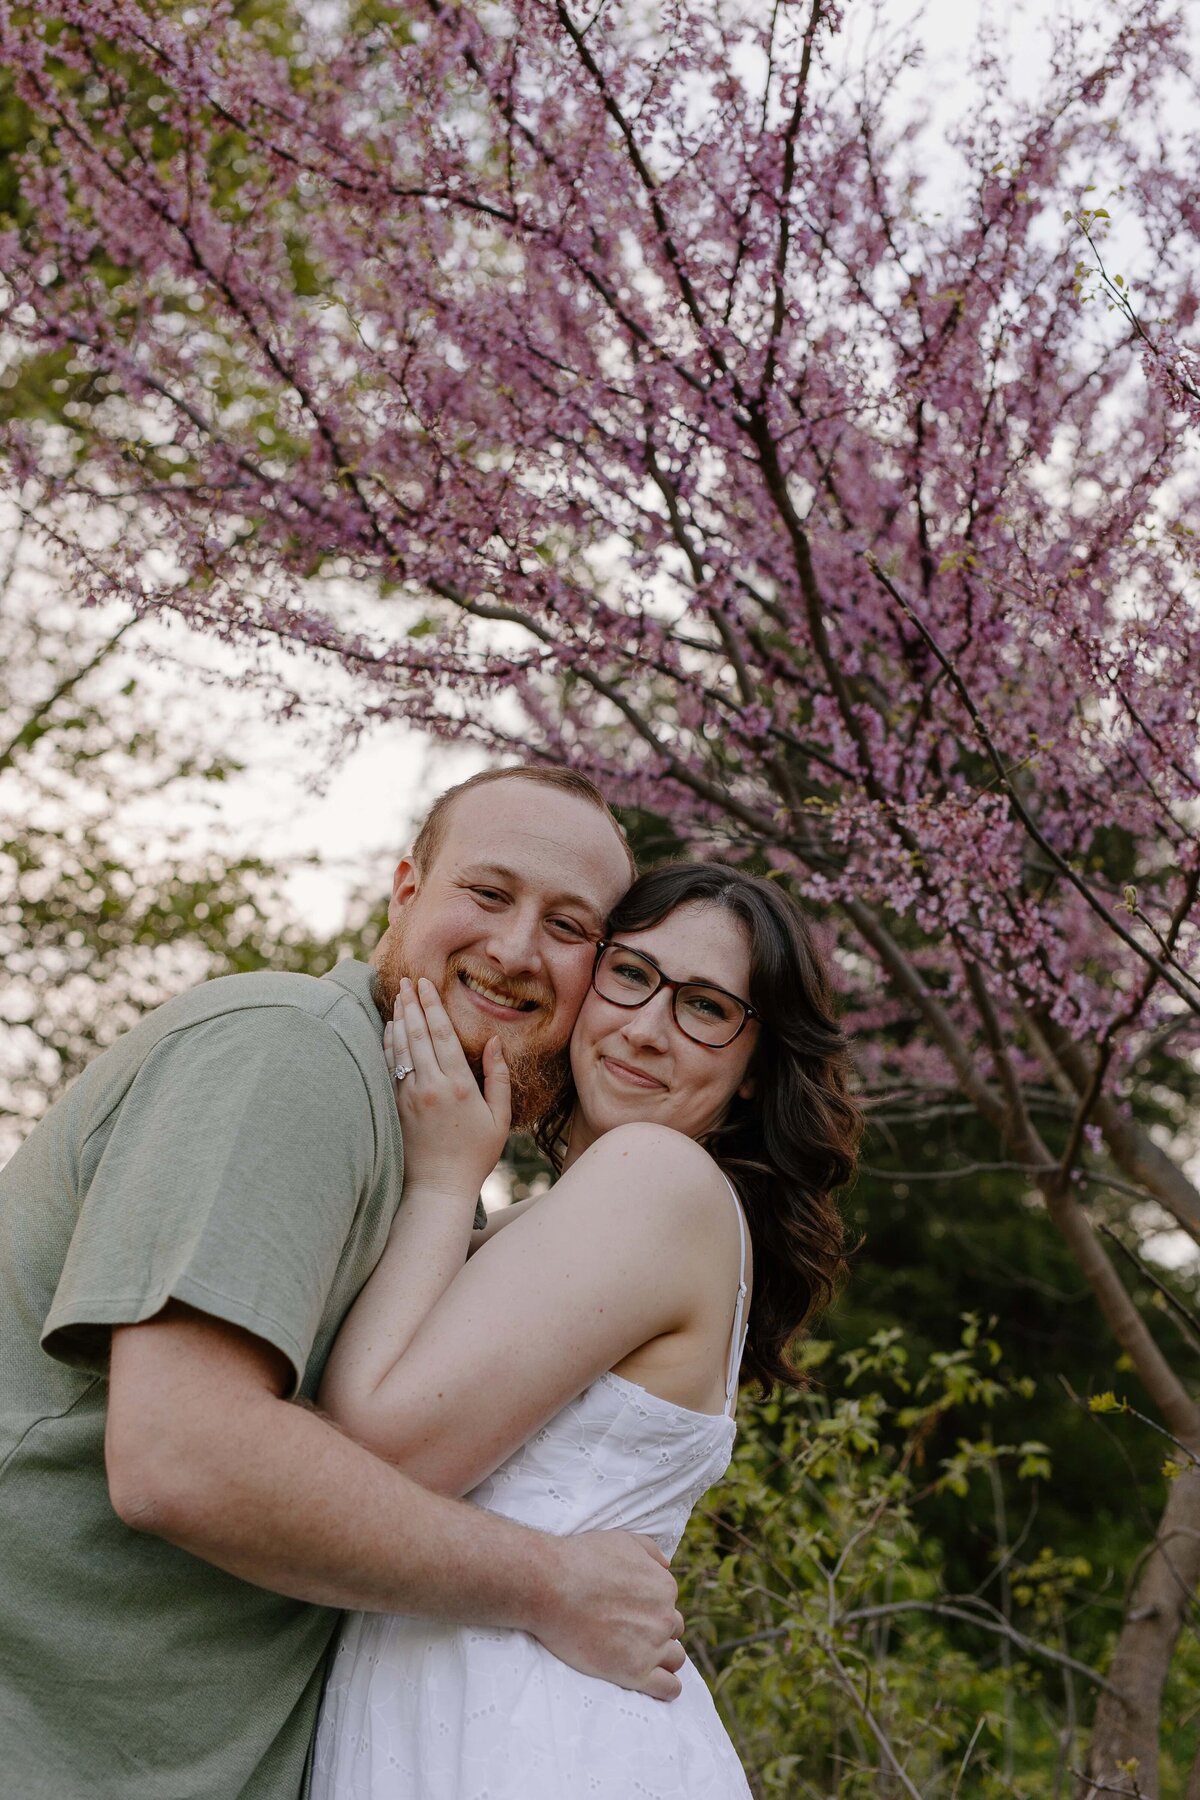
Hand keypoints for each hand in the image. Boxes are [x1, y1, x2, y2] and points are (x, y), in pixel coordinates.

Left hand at [386, 977, 510, 1199]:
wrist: (440, 1187)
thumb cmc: (476, 1154)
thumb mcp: (499, 1118)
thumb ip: (498, 1077)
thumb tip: (495, 1042)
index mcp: (459, 1085)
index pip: (442, 1034)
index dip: (432, 1005)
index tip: (425, 983)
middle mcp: (431, 1086)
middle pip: (417, 1034)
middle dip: (411, 1003)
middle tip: (406, 980)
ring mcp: (410, 1096)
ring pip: (400, 1047)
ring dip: (398, 1019)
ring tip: (397, 996)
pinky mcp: (397, 1106)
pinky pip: (390, 1067)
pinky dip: (388, 1044)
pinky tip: (388, 1028)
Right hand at [533, 1531, 685, 1701]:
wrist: (550, 1587)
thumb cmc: (582, 1559)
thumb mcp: (623, 1539)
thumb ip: (651, 1551)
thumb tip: (666, 1566)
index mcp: (664, 1587)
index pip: (668, 1604)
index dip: (649, 1608)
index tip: (627, 1611)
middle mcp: (664, 1617)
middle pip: (672, 1630)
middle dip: (655, 1631)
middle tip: (627, 1631)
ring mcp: (651, 1647)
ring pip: (675, 1659)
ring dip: (661, 1658)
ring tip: (635, 1655)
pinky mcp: (635, 1673)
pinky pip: (669, 1688)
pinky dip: (666, 1686)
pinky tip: (652, 1681)